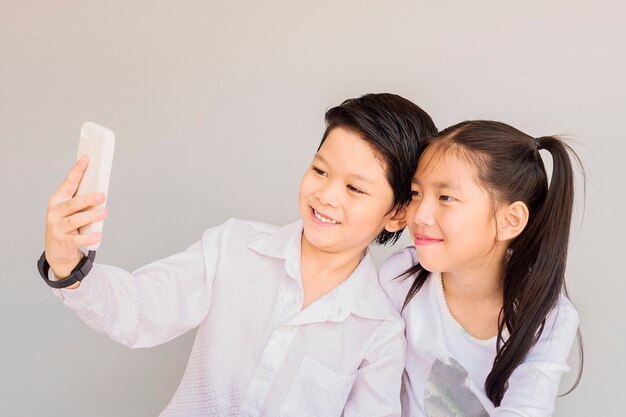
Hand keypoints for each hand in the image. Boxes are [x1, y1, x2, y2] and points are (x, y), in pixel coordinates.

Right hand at [45, 156, 108, 285]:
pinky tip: (99, 234)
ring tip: (104, 213)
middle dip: (87, 199)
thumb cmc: (67, 224)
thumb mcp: (71, 210)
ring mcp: (57, 228)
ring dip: (91, 216)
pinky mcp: (63, 242)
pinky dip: (89, 237)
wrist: (56, 250)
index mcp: (57, 200)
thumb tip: (101, 187)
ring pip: (75, 220)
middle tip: (102, 195)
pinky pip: (78, 239)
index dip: (77, 171)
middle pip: (72, 203)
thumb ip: (82, 199)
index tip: (86, 159)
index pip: (68, 183)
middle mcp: (55, 212)